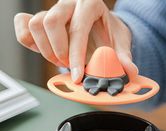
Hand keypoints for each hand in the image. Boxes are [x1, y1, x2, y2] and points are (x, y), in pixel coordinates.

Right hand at [14, 0, 137, 82]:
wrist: (102, 25)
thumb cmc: (110, 33)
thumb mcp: (120, 43)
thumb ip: (124, 57)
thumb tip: (130, 72)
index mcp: (89, 4)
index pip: (77, 29)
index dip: (76, 56)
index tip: (77, 76)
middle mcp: (69, 3)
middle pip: (50, 22)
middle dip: (59, 52)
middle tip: (70, 66)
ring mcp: (54, 10)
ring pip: (35, 24)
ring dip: (46, 50)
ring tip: (61, 61)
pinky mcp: (42, 20)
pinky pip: (24, 25)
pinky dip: (28, 41)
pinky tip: (44, 51)